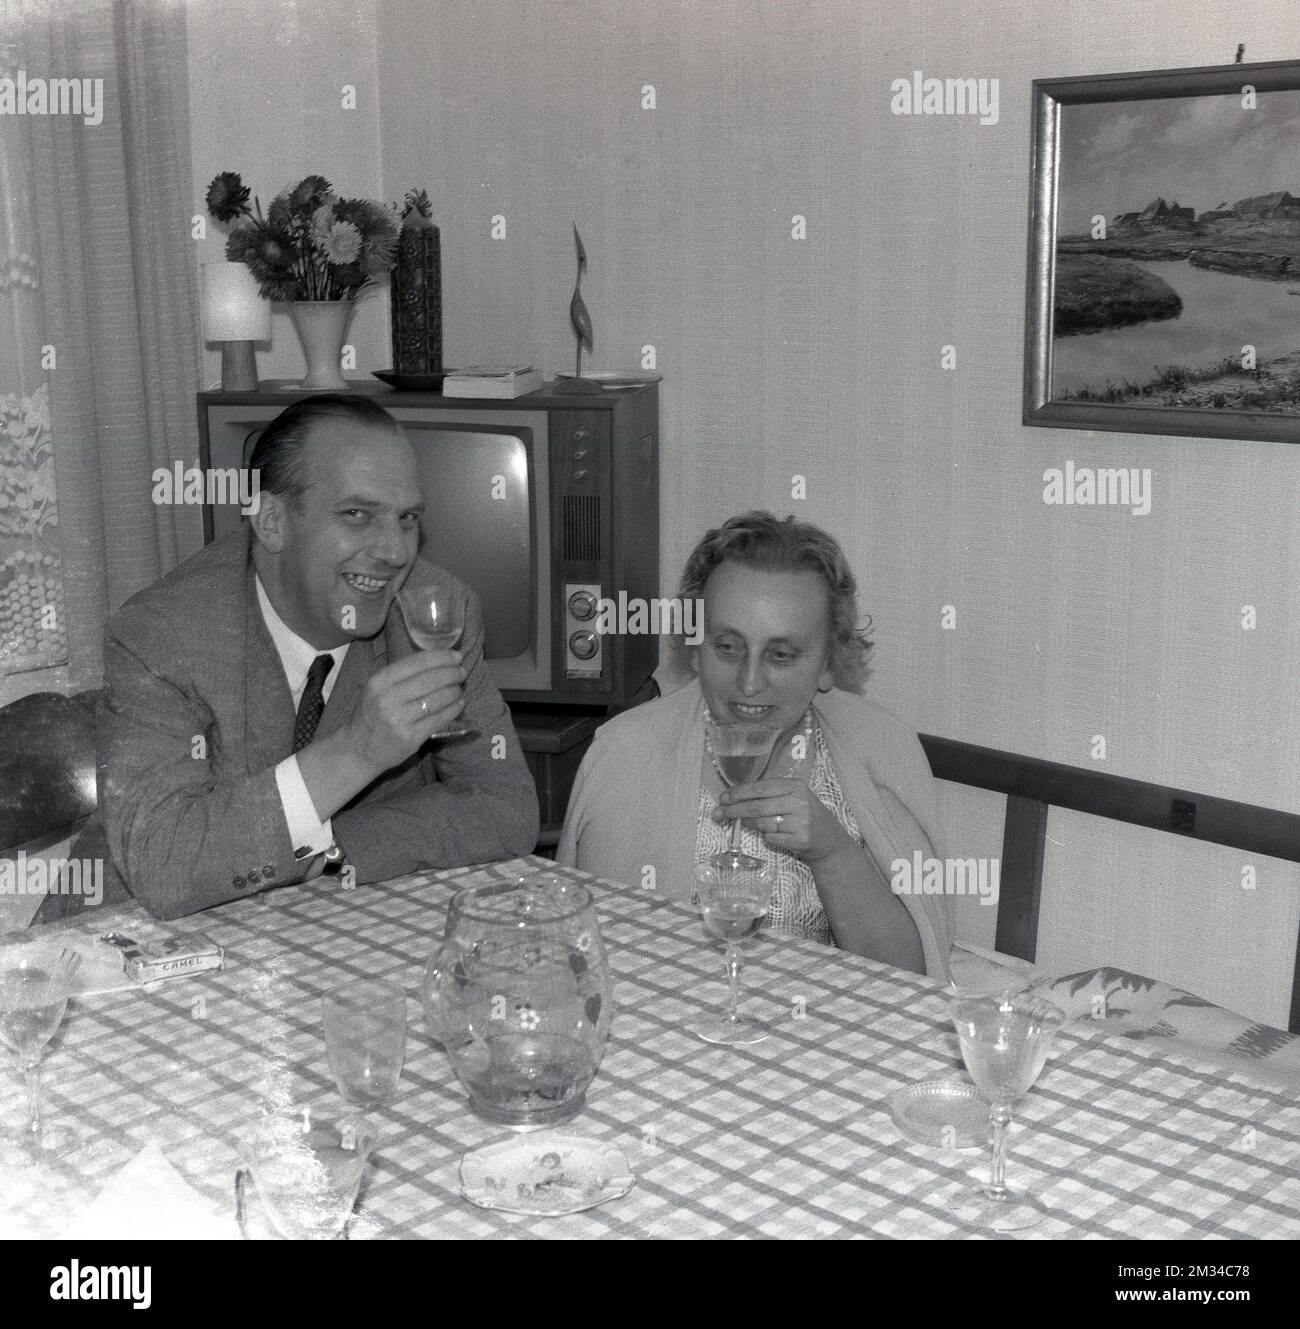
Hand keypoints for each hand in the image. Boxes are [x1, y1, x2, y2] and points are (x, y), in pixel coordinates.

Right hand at [342, 648, 465, 775]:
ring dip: (454, 691)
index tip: (456, 656)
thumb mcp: (377, 689)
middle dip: (452, 673)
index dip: (441, 657)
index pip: (417, 662)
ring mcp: (399, 719)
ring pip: (437, 699)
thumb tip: (438, 661)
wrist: (359, 749)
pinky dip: (453, 709)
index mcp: (380, 681)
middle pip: (431, 679)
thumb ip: (402, 675)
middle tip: (462, 672)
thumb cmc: (371, 715)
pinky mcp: (410, 737)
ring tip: (459, 688)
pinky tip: (459, 704)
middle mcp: (388, 698)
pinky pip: (439, 718)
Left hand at [717, 777, 847, 863]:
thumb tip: (734, 798)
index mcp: (795, 786)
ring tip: (741, 822)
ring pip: (762, 823)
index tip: (723, 798)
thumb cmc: (804, 815)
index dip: (738, 793)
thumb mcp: (792, 797)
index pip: (759, 788)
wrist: (829, 839)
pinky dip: (767, 837)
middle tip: (718, 813)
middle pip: (757, 806)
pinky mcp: (800, 839)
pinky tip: (772, 835)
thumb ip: (769, 795)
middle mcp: (799, 801)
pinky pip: (772, 838)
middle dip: (734, 810)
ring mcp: (801, 821)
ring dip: (747, 823)